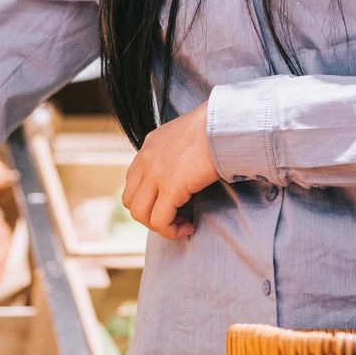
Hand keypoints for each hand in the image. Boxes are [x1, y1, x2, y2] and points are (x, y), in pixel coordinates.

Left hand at [122, 104, 218, 239]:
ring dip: (160, 226)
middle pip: (130, 201)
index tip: (170, 205)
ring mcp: (155, 174)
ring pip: (140, 214)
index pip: (133, 182)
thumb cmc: (216, 129)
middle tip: (175, 218)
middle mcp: (146, 160)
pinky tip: (189, 227)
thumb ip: (176, 152)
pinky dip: (172, 231)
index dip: (148, 200)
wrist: (225, 124)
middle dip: (150, 216)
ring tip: (183, 225)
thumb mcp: (186, 135)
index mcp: (149, 146)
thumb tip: (185, 171)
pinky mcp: (170, 187)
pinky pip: (160, 221)